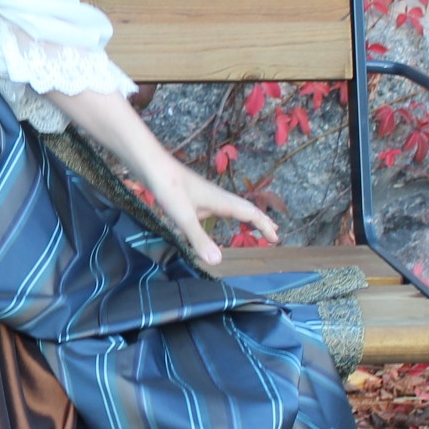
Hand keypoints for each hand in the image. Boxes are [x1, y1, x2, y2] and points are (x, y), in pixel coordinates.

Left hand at [133, 155, 279, 267]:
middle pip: (246, 209)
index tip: (276, 239)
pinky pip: (219, 207)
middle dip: (261, 221)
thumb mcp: (184, 217)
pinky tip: (217, 218)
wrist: (152, 166)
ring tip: (254, 227)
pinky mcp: (195, 196)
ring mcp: (206, 196)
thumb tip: (218, 262)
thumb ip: (199, 239)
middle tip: (274, 233)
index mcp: (222, 201)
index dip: (264, 226)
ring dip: (246, 217)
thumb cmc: (169, 188)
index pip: (251, 214)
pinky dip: (228, 215)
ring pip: (233, 207)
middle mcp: (218, 197)